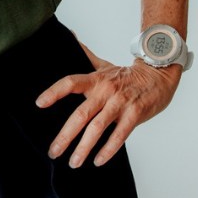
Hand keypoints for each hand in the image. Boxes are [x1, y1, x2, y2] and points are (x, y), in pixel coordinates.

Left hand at [35, 47, 179, 167]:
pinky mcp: (135, 115)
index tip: (39, 104)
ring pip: (98, 128)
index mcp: (94, 79)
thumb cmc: (126, 74)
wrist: (159, 75)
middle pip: (80, 114)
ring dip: (83, 148)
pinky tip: (98, 161)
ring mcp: (120, 104)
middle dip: (65, 135)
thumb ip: (84, 53)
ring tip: (73, 162)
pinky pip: (119, 135)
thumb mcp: (103, 64)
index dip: (54, 92)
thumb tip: (68, 35)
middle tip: (53, 151)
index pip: (70, 83)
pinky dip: (108, 150)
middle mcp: (105, 91)